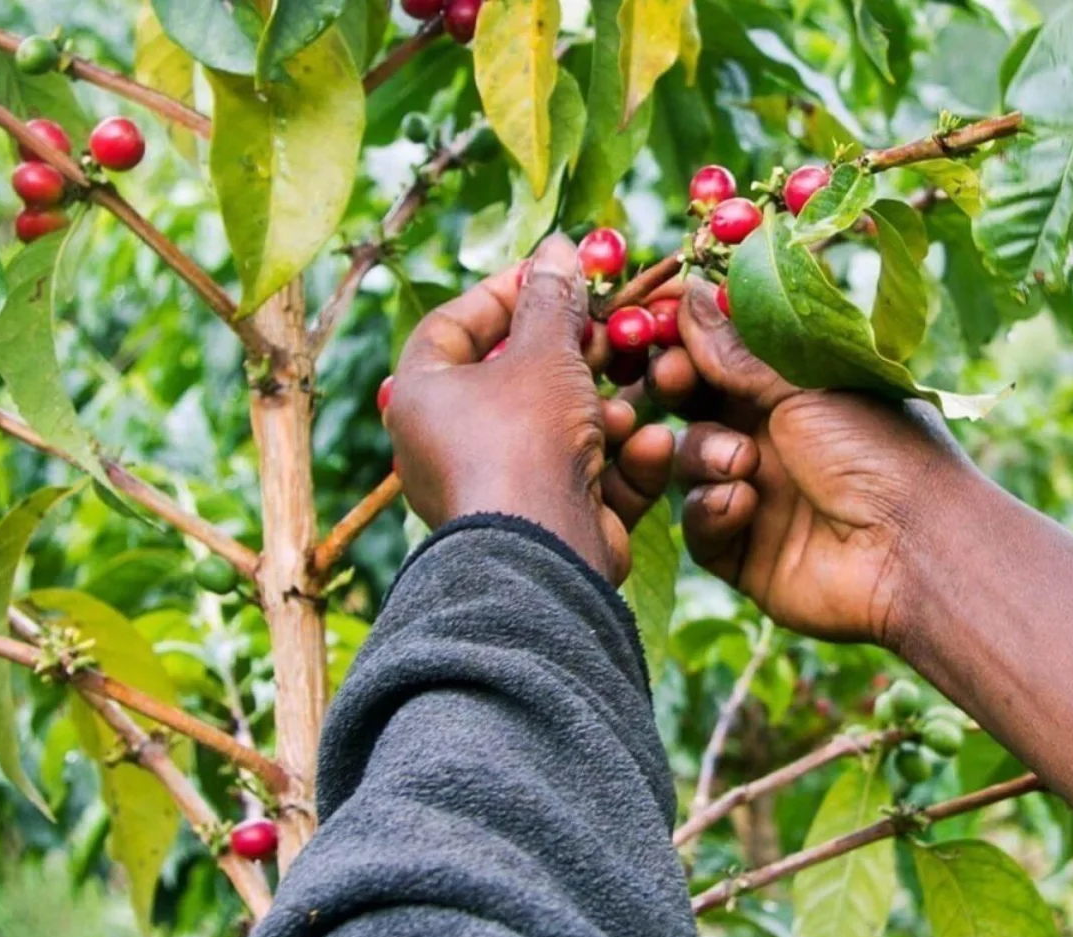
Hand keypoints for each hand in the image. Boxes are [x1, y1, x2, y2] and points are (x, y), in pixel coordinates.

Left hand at [387, 235, 673, 581]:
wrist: (541, 553)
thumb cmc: (524, 438)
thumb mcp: (545, 353)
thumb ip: (554, 300)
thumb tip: (558, 247)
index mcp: (424, 396)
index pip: (452, 326)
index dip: (503, 292)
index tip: (552, 272)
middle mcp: (450, 443)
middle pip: (516, 378)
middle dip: (573, 354)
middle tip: (612, 329)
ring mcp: (500, 486)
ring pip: (561, 430)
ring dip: (606, 411)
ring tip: (630, 399)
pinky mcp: (546, 522)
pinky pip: (586, 477)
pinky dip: (621, 461)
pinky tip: (649, 445)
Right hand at [643, 282, 974, 645]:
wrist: (913, 551)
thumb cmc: (880, 451)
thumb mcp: (806, 387)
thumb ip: (738, 351)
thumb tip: (691, 294)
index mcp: (799, 390)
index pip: (726, 354)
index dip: (689, 338)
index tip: (657, 318)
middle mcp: (775, 438)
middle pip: (696, 405)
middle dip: (677, 389)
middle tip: (671, 377)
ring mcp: (758, 495)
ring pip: (689, 462)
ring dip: (704, 455)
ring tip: (740, 463)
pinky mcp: (744, 552)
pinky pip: (700, 524)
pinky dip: (712, 510)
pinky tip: (743, 505)